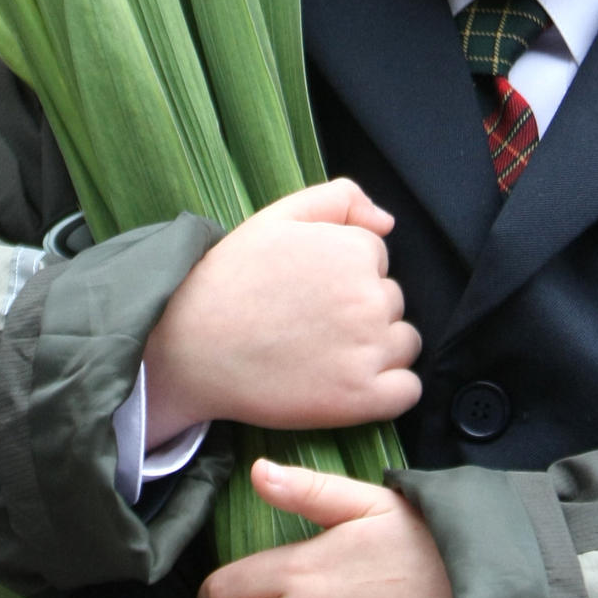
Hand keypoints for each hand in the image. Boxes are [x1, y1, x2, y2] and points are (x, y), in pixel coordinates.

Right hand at [142, 179, 418, 442]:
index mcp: (353, 251)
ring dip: (378, 347)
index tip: (310, 289)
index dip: (343, 272)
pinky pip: (407, 390)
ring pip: (404, 342)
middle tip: (310, 321)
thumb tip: (388, 223)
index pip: (377, 258)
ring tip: (326, 351)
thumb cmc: (230, 279)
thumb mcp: (277, 217)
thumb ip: (338, 199)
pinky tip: (350, 382)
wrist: (190, 347)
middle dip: (361, 307)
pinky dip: (388, 389)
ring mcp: (368, 350)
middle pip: (391, 300)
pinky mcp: (362, 398)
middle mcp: (369, 298)